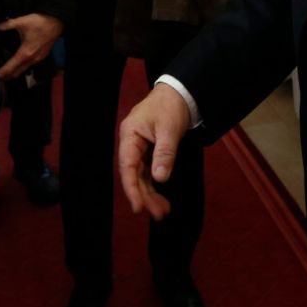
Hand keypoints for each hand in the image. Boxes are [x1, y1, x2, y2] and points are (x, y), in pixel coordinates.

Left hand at [0, 12, 62, 79]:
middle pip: (17, 73)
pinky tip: (18, 57)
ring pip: (23, 69)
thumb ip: (8, 24)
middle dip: (6, 76)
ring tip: (6, 64)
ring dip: (14, 69)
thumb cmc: (40, 22)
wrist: (56, 21)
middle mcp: (32, 59)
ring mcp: (38, 59)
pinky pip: (29, 65)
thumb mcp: (22, 21)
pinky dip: (22, 65)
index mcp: (25, 53)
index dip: (2, 73)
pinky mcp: (42, 56)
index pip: (11, 68)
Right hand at [118, 83, 190, 219]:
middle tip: (159, 214)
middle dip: (145, 195)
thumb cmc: (171, 106)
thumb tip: (160, 179)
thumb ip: (164, 154)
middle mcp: (131, 143)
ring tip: (163, 211)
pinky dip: (155, 185)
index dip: (131, 188)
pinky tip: (162, 198)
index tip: (138, 207)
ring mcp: (139, 148)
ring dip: (151, 194)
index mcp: (130, 135)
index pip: (127, 167)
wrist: (179, 93)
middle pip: (134, 175)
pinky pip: (149, 172)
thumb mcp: (169, 130)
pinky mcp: (149, 151)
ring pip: (141, 176)